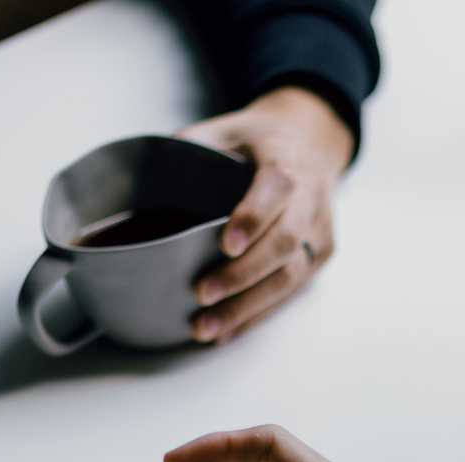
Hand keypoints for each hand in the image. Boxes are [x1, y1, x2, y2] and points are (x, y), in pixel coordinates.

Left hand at [177, 87, 353, 342]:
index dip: (253, 218)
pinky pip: (291, 292)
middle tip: (202, 294)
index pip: (276, 190)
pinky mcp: (321, 255)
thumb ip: (192, 146)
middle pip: (284, 243)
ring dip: (248, 306)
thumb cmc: (260, 140)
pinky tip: (229, 331)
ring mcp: (320, 231)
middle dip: (243, 274)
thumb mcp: (227, 127)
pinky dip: (258, 314)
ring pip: (290, 276)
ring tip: (209, 327)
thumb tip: (144, 174)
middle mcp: (310, 199)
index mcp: (286, 160)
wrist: (312, 142)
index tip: (225, 245)